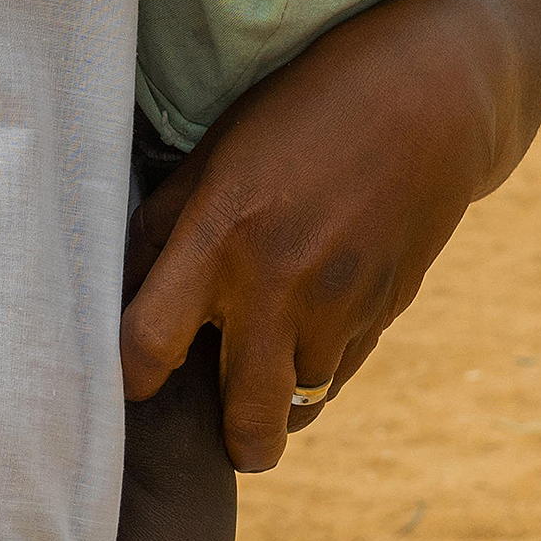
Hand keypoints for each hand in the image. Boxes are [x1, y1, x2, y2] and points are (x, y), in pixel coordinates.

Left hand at [119, 0, 540, 469]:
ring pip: (299, 402)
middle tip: (220, 422)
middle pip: (244, 420)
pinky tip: (309, 329)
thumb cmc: (300, 115)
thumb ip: (164, 229)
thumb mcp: (214, 155)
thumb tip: (113, 294)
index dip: (128, 377)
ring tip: (265, 359)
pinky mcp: (387, 311)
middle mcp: (279, 282)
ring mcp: (341, 305)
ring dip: (279, 396)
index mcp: (219, 233)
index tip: (133, 380)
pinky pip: (342, 375)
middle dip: (233, 440)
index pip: (147, 344)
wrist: (426, 99)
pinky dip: (320, 369)